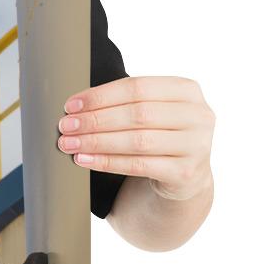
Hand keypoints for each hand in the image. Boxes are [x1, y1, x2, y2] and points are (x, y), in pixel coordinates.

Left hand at [57, 76, 214, 199]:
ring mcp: (197, 145)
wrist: (184, 176)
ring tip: (69, 144)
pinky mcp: (186, 172)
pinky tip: (84, 160)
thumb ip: (124, 102)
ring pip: (137, 141)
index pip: (137, 87)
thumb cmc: (159, 135)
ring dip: (96, 142)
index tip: (71, 105)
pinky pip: (139, 165)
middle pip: (137, 114)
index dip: (100, 96)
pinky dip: (107, 162)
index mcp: (187, 90)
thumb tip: (74, 106)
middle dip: (95, 120)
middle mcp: (198, 115)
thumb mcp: (151, 111)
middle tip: (65, 126)